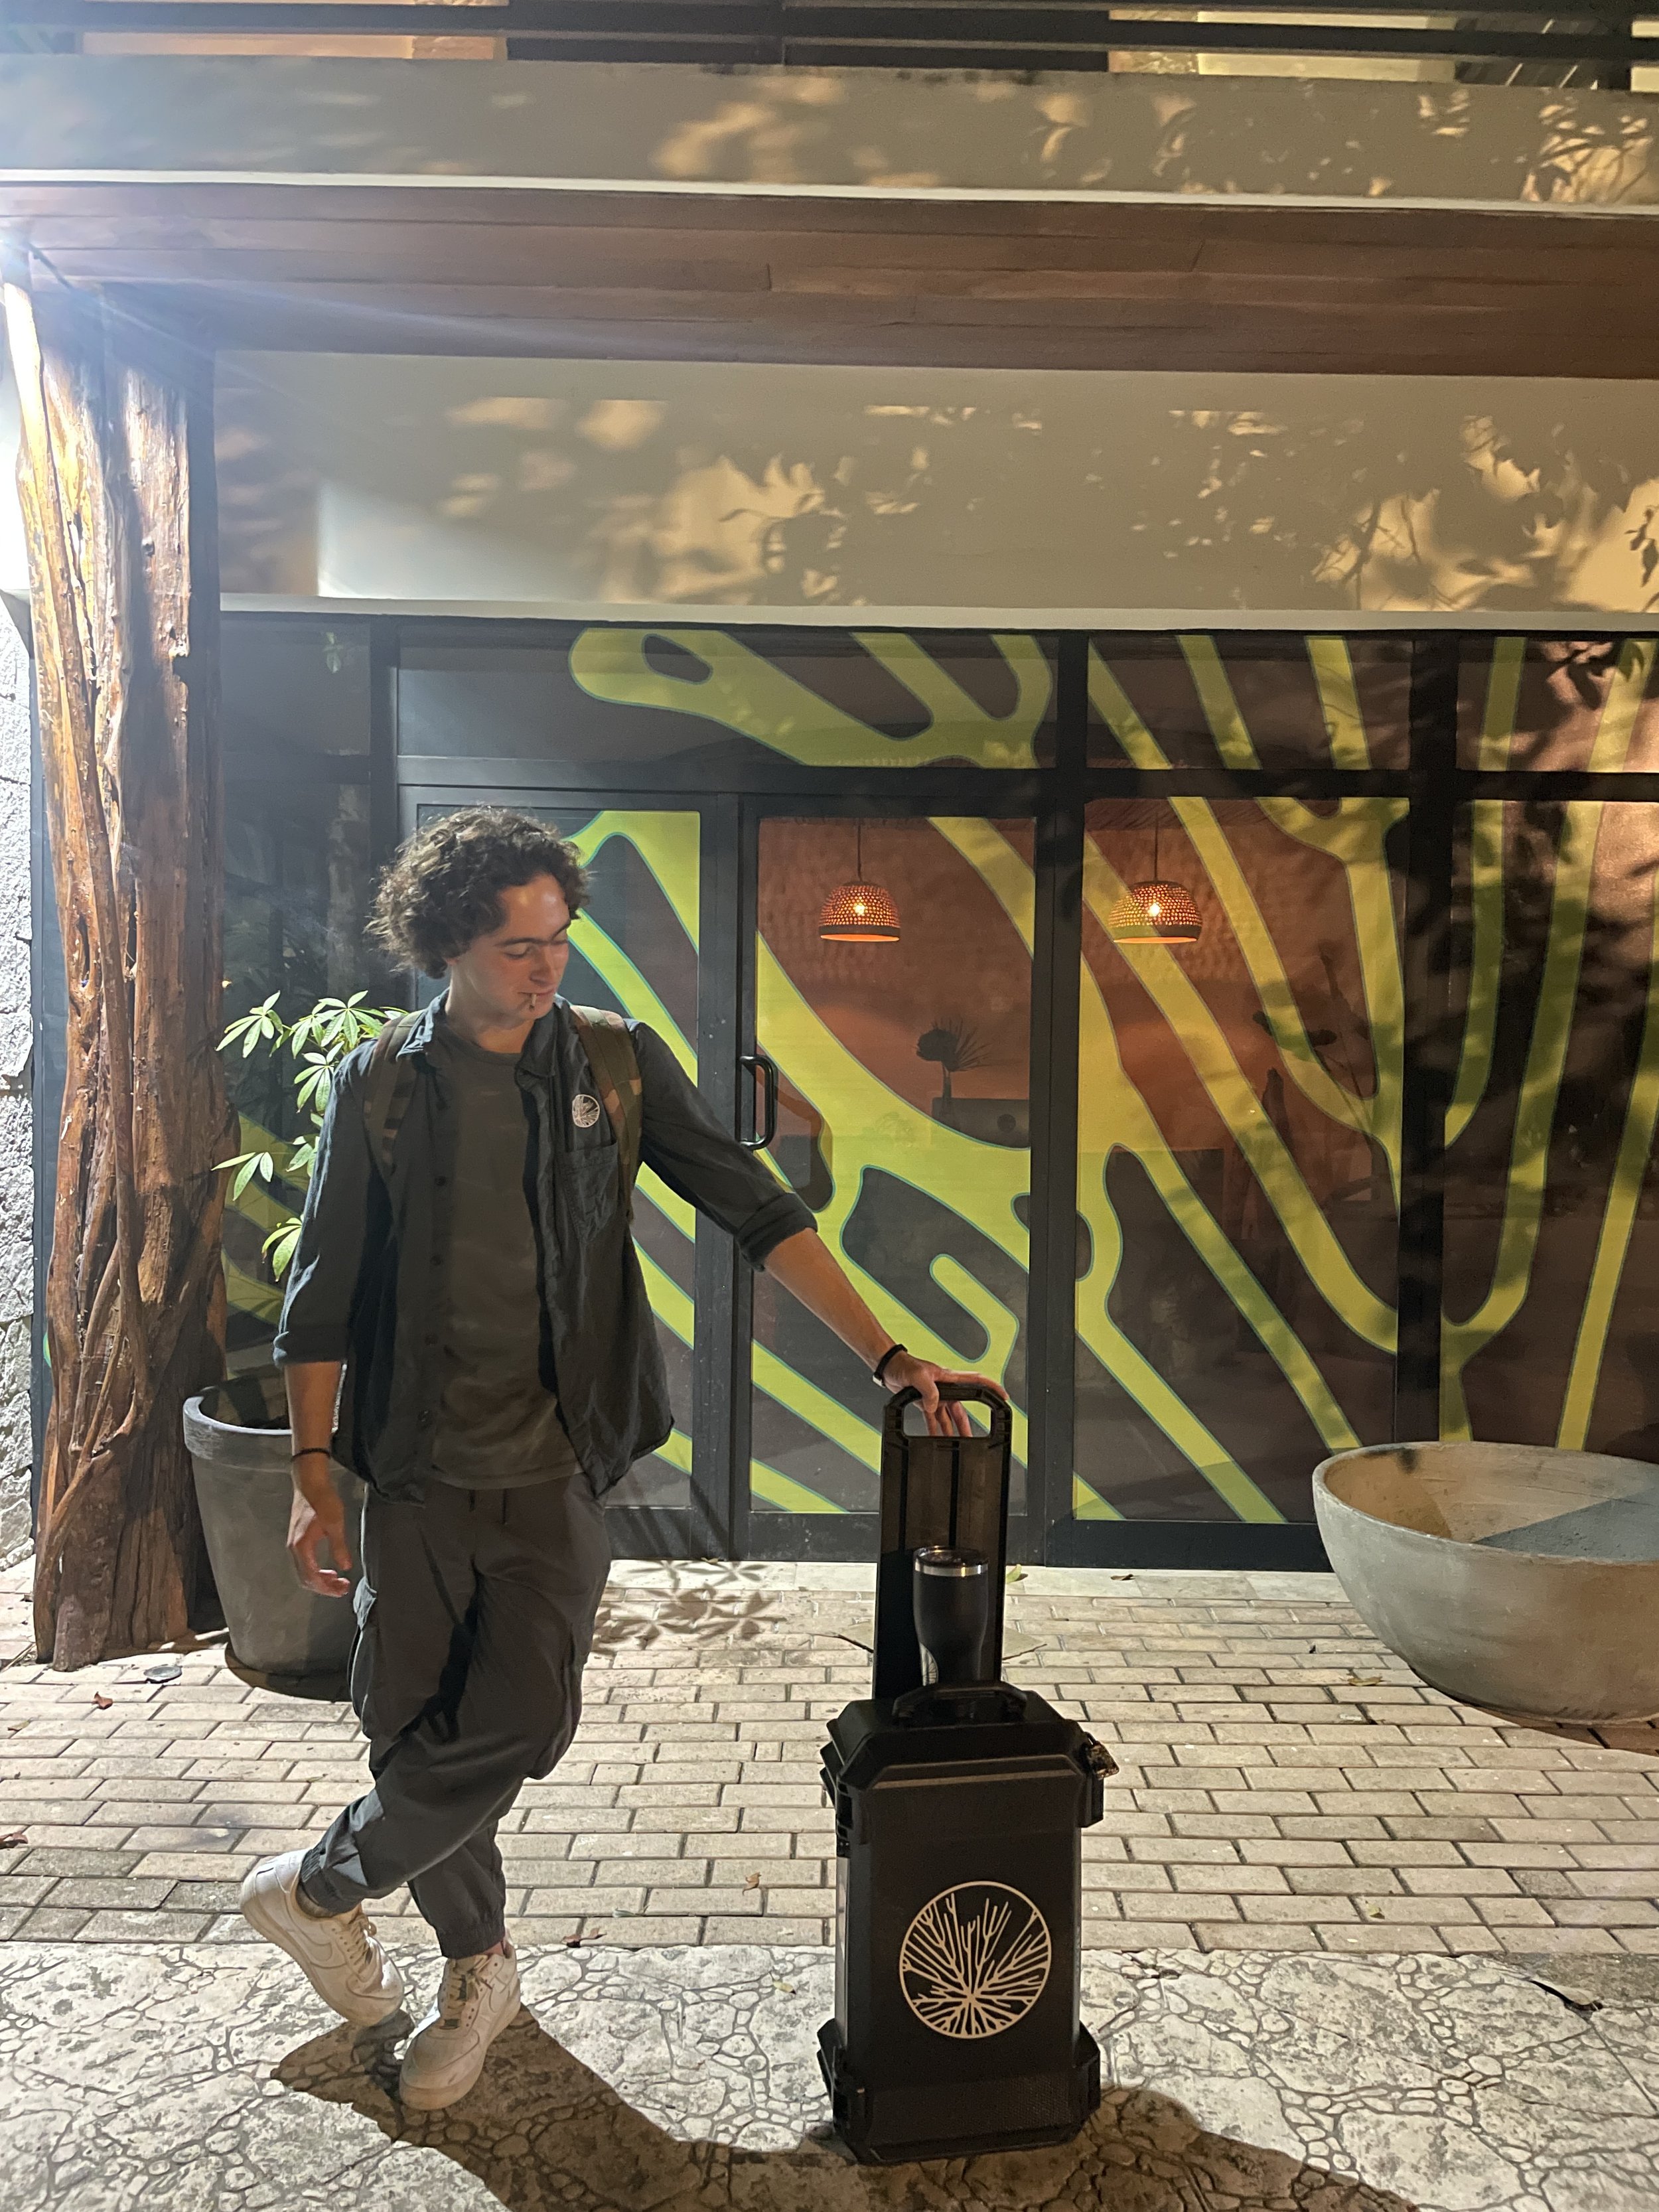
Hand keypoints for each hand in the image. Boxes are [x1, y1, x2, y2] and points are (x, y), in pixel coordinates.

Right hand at [288, 1454, 352, 1597]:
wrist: (309, 1482)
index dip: (327, 1588)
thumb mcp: (335, 1524)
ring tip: (338, 1579)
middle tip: (343, 1587)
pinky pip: (304, 1563)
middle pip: (305, 1579)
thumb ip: (339, 1547)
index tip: (342, 1589)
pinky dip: (316, 1570)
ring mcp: (293, 1544)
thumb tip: (345, 1568)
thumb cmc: (323, 1500)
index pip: (312, 1578)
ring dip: (320, 1579)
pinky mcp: (296, 1539)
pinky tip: (328, 1567)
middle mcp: (294, 1549)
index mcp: (302, 1547)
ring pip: (304, 1572)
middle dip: (324, 1587)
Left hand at [880, 1353, 1005, 1437]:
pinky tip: (935, 1438)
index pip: (975, 1382)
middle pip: (961, 1409)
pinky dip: (933, 1429)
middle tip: (973, 1438)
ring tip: (956, 1444)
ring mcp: (935, 1395)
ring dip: (950, 1431)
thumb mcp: (917, 1375)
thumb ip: (929, 1391)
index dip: (991, 1388)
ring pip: (947, 1417)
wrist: (889, 1367)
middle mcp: (944, 1388)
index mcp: (948, 1378)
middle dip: (967, 1425)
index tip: (1003, 1396)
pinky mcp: (924, 1401)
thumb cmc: (903, 1365)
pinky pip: (932, 1419)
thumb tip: (935, 1405)